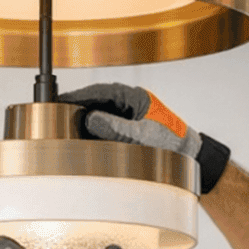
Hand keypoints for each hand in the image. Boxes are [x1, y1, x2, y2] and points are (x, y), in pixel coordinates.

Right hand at [59, 83, 230, 193]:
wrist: (191, 157)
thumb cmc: (173, 143)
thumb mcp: (142, 136)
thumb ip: (116, 128)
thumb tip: (90, 119)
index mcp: (135, 97)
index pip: (101, 92)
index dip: (79, 96)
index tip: (61, 101)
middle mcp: (130, 104)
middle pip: (97, 103)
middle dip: (78, 109)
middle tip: (57, 117)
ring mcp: (129, 117)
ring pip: (100, 116)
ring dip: (86, 122)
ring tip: (66, 129)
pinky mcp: (128, 131)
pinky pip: (106, 128)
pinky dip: (95, 133)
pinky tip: (83, 141)